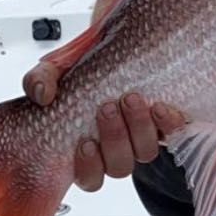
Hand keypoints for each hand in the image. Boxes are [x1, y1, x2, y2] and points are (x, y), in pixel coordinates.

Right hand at [22, 60, 183, 191]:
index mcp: (85, 145)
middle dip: (114, 139)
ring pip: (145, 153)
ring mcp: (142, 134)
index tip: (85, 143)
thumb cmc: (88, 61)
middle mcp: (116, 145)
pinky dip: (169, 123)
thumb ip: (41, 80)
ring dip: (139, 128)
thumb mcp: (57, 67)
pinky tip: (160, 107)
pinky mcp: (166, 121)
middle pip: (119, 166)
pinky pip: (174, 133)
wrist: (122, 38)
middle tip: (107, 108)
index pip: (89, 177)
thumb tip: (41, 94)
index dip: (88, 168)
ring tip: (131, 99)